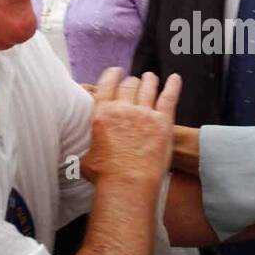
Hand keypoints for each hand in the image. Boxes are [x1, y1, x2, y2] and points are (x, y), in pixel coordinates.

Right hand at [80, 68, 180, 184]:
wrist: (128, 183)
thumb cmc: (106, 176)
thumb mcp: (87, 159)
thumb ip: (88, 150)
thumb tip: (78, 158)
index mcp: (102, 114)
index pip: (106, 85)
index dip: (112, 75)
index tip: (116, 71)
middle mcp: (122, 109)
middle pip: (128, 86)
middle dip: (131, 82)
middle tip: (134, 82)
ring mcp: (144, 114)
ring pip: (148, 88)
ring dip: (149, 81)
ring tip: (150, 78)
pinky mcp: (163, 122)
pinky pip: (169, 97)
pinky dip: (173, 86)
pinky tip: (176, 78)